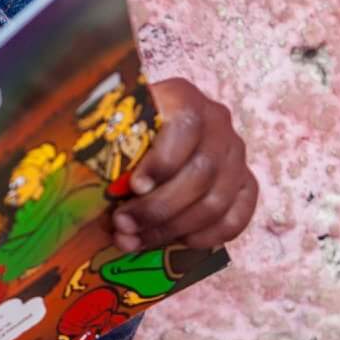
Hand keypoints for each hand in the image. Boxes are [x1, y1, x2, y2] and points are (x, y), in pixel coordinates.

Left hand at [112, 77, 256, 252]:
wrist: (152, 133)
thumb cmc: (125, 131)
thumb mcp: (114, 127)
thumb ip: (108, 145)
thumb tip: (94, 181)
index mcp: (183, 98)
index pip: (187, 126)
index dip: (163, 160)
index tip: (134, 187)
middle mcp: (217, 122)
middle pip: (202, 172)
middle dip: (159, 207)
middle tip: (123, 225)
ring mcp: (235, 154)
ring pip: (216, 201)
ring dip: (174, 228)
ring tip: (137, 240)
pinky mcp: (245, 184)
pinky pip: (237, 217)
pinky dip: (208, 235)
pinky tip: (178, 240)